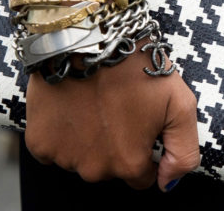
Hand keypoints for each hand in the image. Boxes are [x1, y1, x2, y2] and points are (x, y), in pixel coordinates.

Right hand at [24, 43, 199, 190]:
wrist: (90, 38)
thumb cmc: (136, 67)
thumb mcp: (180, 105)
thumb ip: (184, 153)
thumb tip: (168, 185)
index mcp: (130, 163)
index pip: (141, 176)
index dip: (143, 148)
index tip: (140, 122)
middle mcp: (96, 169)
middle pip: (110, 169)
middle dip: (116, 144)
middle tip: (118, 106)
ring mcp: (65, 158)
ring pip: (81, 160)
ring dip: (88, 139)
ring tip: (94, 102)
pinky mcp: (39, 143)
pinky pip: (53, 151)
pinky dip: (61, 134)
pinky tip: (71, 107)